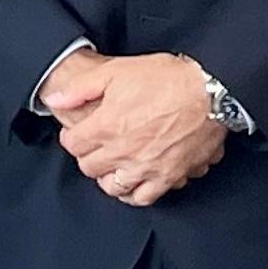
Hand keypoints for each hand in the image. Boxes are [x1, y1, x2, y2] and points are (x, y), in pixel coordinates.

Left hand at [48, 52, 226, 206]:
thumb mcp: (116, 71)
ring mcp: (148, 167)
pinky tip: (136, 179)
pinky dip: (136, 192)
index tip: (78, 132)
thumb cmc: (167, 79)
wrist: (212, 91)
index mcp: (106, 126)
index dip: (72, 136)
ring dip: (109, 176)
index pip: (73, 145)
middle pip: (90, 168)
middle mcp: (124, 152)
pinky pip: (145, 197)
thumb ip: (80, 88)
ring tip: (114, 164)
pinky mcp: (171, 175)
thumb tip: (55, 99)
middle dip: (88, 156)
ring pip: (114, 187)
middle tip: (96, 146)